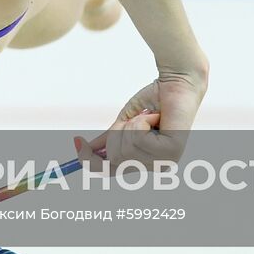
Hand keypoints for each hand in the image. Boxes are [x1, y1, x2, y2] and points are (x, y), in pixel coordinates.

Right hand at [76, 70, 206, 170]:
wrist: (176, 81)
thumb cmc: (153, 99)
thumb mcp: (125, 121)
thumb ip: (109, 137)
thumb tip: (85, 149)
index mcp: (145, 162)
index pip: (109, 171)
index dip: (89, 159)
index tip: (77, 140)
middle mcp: (157, 166)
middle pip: (114, 159)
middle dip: (116, 134)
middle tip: (131, 118)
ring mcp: (166, 162)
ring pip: (126, 150)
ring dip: (131, 125)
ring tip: (147, 116)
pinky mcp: (172, 151)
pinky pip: (140, 139)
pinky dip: (142, 122)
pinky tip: (155, 116)